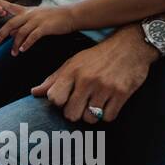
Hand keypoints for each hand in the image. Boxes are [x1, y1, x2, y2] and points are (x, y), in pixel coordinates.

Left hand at [0, 3, 75, 53]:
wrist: (71, 15)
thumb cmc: (53, 18)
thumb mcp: (36, 17)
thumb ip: (23, 24)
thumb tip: (11, 33)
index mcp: (26, 10)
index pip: (8, 7)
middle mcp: (30, 14)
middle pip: (11, 23)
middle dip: (1, 34)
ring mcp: (37, 20)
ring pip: (21, 32)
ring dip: (15, 44)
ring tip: (13, 53)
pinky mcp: (45, 27)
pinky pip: (33, 36)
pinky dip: (27, 43)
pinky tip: (23, 50)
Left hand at [29, 26, 156, 123]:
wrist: (130, 45)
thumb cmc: (97, 56)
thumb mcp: (73, 63)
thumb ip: (53, 79)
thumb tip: (34, 93)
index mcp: (72, 71)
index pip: (54, 99)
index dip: (59, 102)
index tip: (66, 98)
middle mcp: (87, 79)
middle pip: (71, 114)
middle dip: (74, 113)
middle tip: (81, 105)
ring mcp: (105, 87)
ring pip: (90, 119)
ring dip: (91, 116)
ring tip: (95, 104)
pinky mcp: (122, 93)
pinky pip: (108, 117)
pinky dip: (107, 115)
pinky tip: (108, 104)